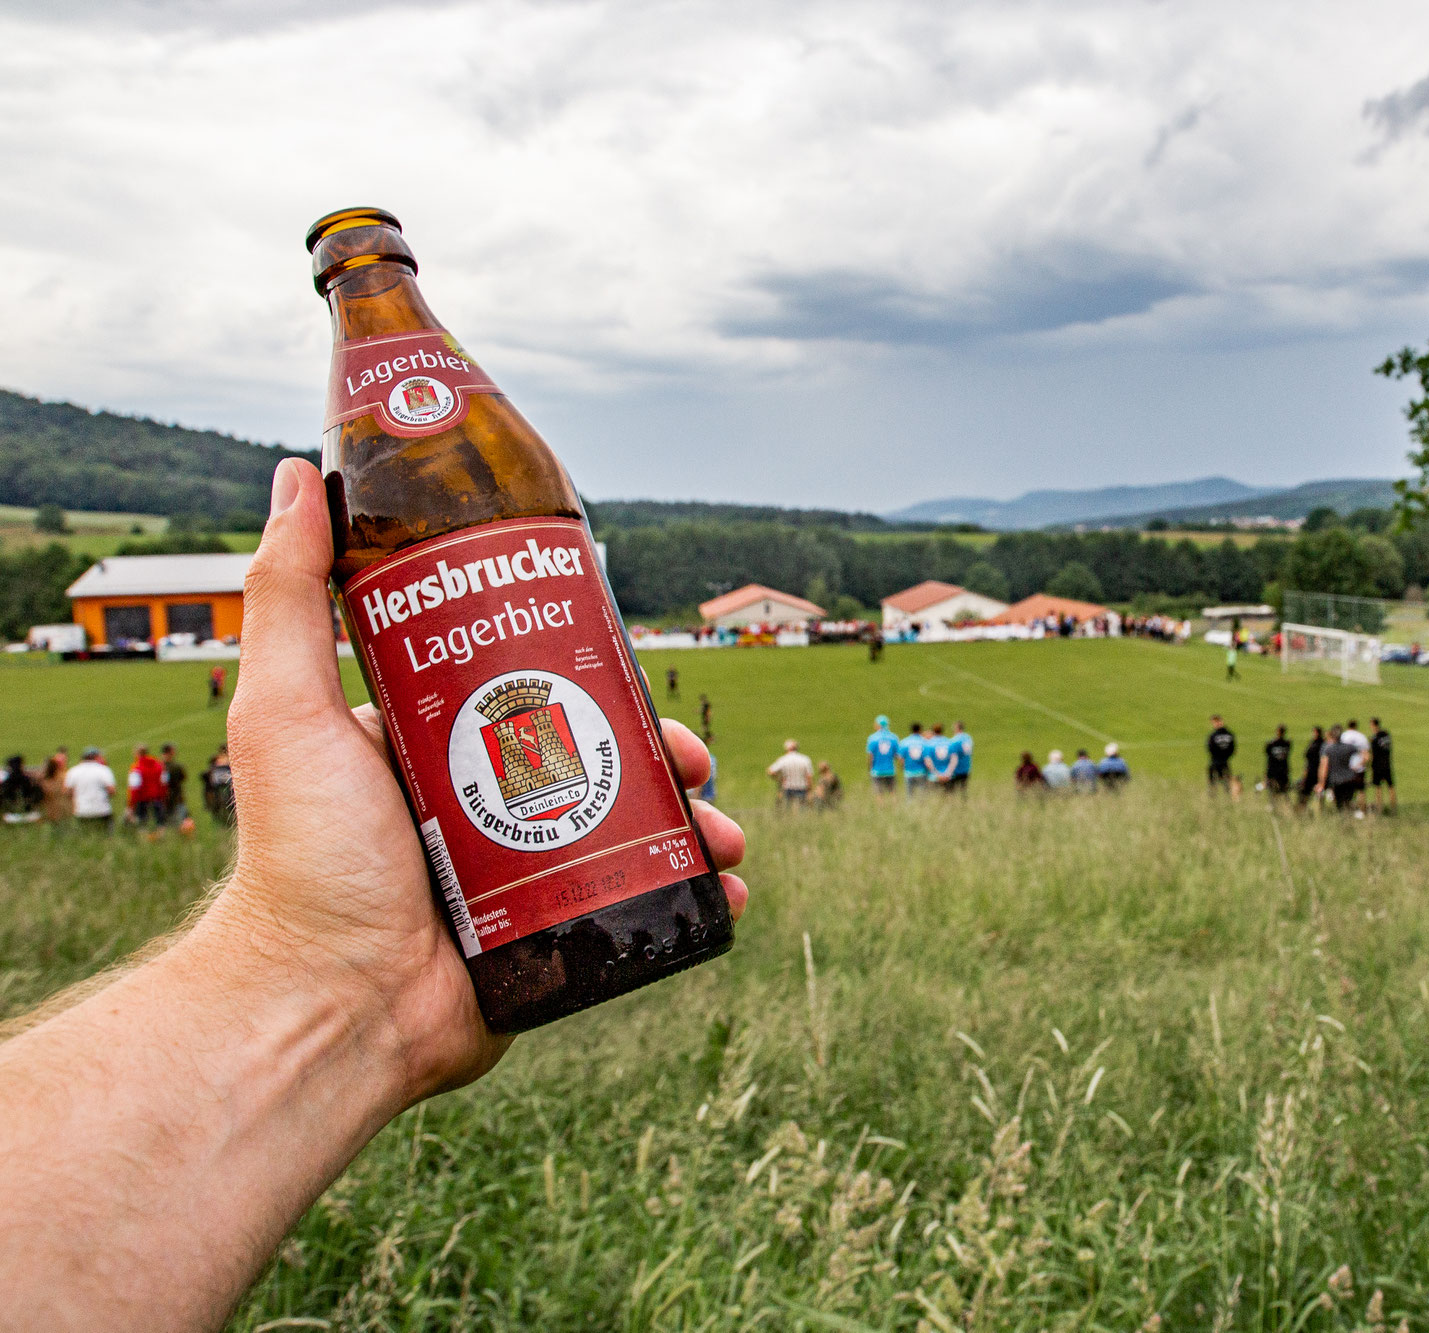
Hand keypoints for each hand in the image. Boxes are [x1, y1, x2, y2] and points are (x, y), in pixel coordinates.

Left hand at [198, 457, 747, 1105]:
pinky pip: (636, 907)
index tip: (634, 673)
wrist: (326, 1008)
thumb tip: (299, 474)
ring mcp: (519, 875)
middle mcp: (479, 805)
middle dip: (666, 755)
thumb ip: (288, 595)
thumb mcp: (289, 710)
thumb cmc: (300, 860)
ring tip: (724, 837)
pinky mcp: (549, 937)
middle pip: (600, 758)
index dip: (597, 678)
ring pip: (632, 831)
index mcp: (431, 747)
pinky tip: (725, 893)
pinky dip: (691, 898)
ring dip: (694, 826)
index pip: (533, 691)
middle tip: (696, 762)